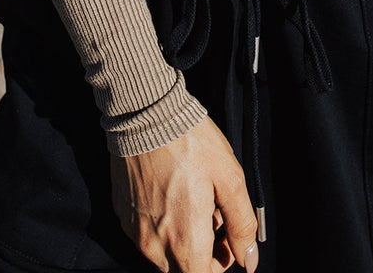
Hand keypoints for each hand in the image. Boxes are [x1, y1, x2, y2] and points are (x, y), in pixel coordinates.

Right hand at [109, 114, 259, 272]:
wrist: (146, 115)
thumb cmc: (190, 143)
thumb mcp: (230, 178)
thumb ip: (242, 225)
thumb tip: (249, 260)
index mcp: (185, 242)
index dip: (221, 264)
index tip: (228, 237)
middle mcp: (155, 246)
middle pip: (184, 270)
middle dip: (204, 252)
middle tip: (213, 214)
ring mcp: (135, 232)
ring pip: (164, 255)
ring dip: (182, 239)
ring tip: (193, 199)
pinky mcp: (123, 216)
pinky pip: (146, 235)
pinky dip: (162, 225)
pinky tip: (171, 193)